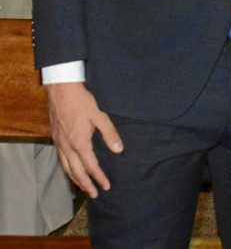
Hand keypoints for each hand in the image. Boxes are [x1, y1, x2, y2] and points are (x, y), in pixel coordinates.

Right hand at [46, 81, 122, 196]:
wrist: (61, 91)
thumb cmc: (82, 102)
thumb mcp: (100, 116)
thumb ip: (110, 134)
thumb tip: (119, 150)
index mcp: (79, 143)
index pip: (91, 166)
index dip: (99, 177)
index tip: (106, 186)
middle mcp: (67, 147)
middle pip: (77, 172)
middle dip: (86, 184)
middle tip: (94, 195)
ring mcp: (59, 144)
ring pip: (66, 168)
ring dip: (75, 179)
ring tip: (83, 187)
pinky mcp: (56, 139)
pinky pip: (61, 160)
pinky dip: (67, 169)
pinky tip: (71, 169)